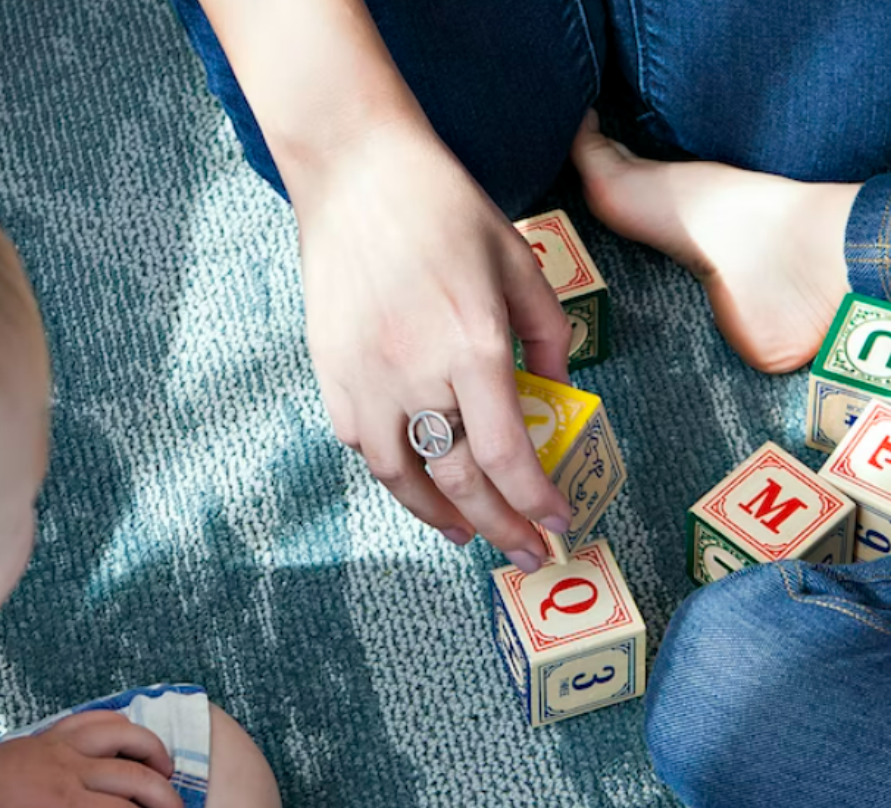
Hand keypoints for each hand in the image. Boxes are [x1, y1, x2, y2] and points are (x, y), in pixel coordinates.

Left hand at [0, 711, 186, 807]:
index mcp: (65, 804)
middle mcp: (72, 769)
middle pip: (139, 776)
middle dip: (168, 801)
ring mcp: (65, 745)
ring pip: (127, 735)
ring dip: (155, 754)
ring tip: (167, 776)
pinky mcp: (56, 733)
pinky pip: (100, 718)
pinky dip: (126, 727)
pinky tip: (134, 745)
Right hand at [291, 126, 573, 569]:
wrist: (356, 171)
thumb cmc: (445, 209)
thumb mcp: (519, 264)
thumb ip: (548, 337)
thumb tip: (557, 397)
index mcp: (472, 345)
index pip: (508, 455)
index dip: (535, 502)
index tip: (558, 524)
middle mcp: (416, 373)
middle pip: (461, 481)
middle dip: (502, 528)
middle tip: (528, 553)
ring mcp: (365, 378)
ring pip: (403, 479)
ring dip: (441, 517)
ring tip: (469, 532)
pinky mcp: (331, 372)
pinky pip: (364, 446)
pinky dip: (396, 474)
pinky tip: (419, 480)